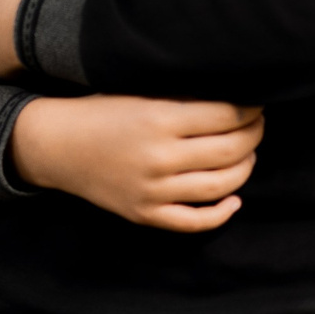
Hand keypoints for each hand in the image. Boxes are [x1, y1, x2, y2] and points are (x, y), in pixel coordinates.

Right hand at [9, 95, 262, 231]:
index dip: (250, 109)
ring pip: (221, 186)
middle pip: (231, 150)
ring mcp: (153, 190)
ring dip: (245, 168)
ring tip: (246, 154)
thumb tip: (234, 98)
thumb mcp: (140, 92)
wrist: (57, 145)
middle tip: (257, 125)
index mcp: (158, 118)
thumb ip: (183, 97)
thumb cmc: (102, 111)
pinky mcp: (146, 213)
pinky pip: (195, 221)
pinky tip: (234, 197)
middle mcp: (159, 157)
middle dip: (254, 135)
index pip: (226, 115)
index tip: (256, 103)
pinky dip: (222, 212)